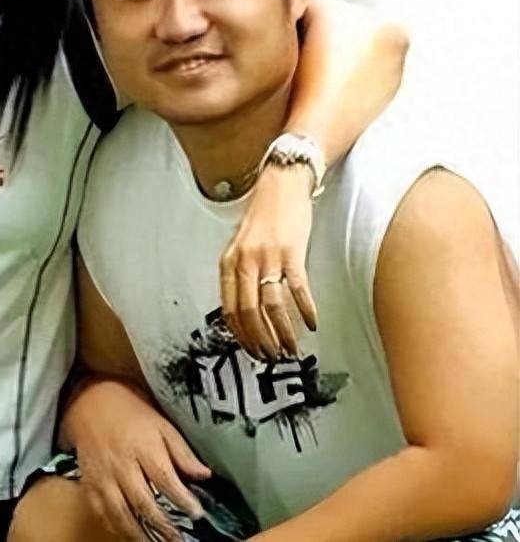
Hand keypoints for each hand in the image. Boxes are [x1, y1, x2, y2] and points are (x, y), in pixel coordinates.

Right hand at [62, 377, 210, 541]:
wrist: (91, 403)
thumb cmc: (131, 414)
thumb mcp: (161, 425)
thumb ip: (182, 452)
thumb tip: (205, 475)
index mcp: (143, 446)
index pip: (165, 479)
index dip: (183, 499)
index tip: (197, 513)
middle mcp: (121, 464)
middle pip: (143, 501)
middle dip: (163, 525)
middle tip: (178, 539)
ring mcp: (103, 476)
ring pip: (121, 513)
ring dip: (139, 535)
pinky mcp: (90, 485)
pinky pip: (102, 513)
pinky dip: (116, 528)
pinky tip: (130, 536)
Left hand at [219, 163, 317, 359]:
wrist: (282, 184)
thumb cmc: (263, 216)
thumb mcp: (241, 245)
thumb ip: (239, 273)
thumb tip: (244, 309)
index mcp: (228, 262)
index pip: (229, 309)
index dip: (241, 335)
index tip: (251, 351)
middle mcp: (244, 261)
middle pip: (248, 313)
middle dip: (261, 341)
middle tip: (273, 357)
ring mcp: (268, 257)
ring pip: (272, 306)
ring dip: (283, 333)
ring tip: (291, 349)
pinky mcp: (291, 251)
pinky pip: (297, 289)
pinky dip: (305, 310)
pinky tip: (312, 323)